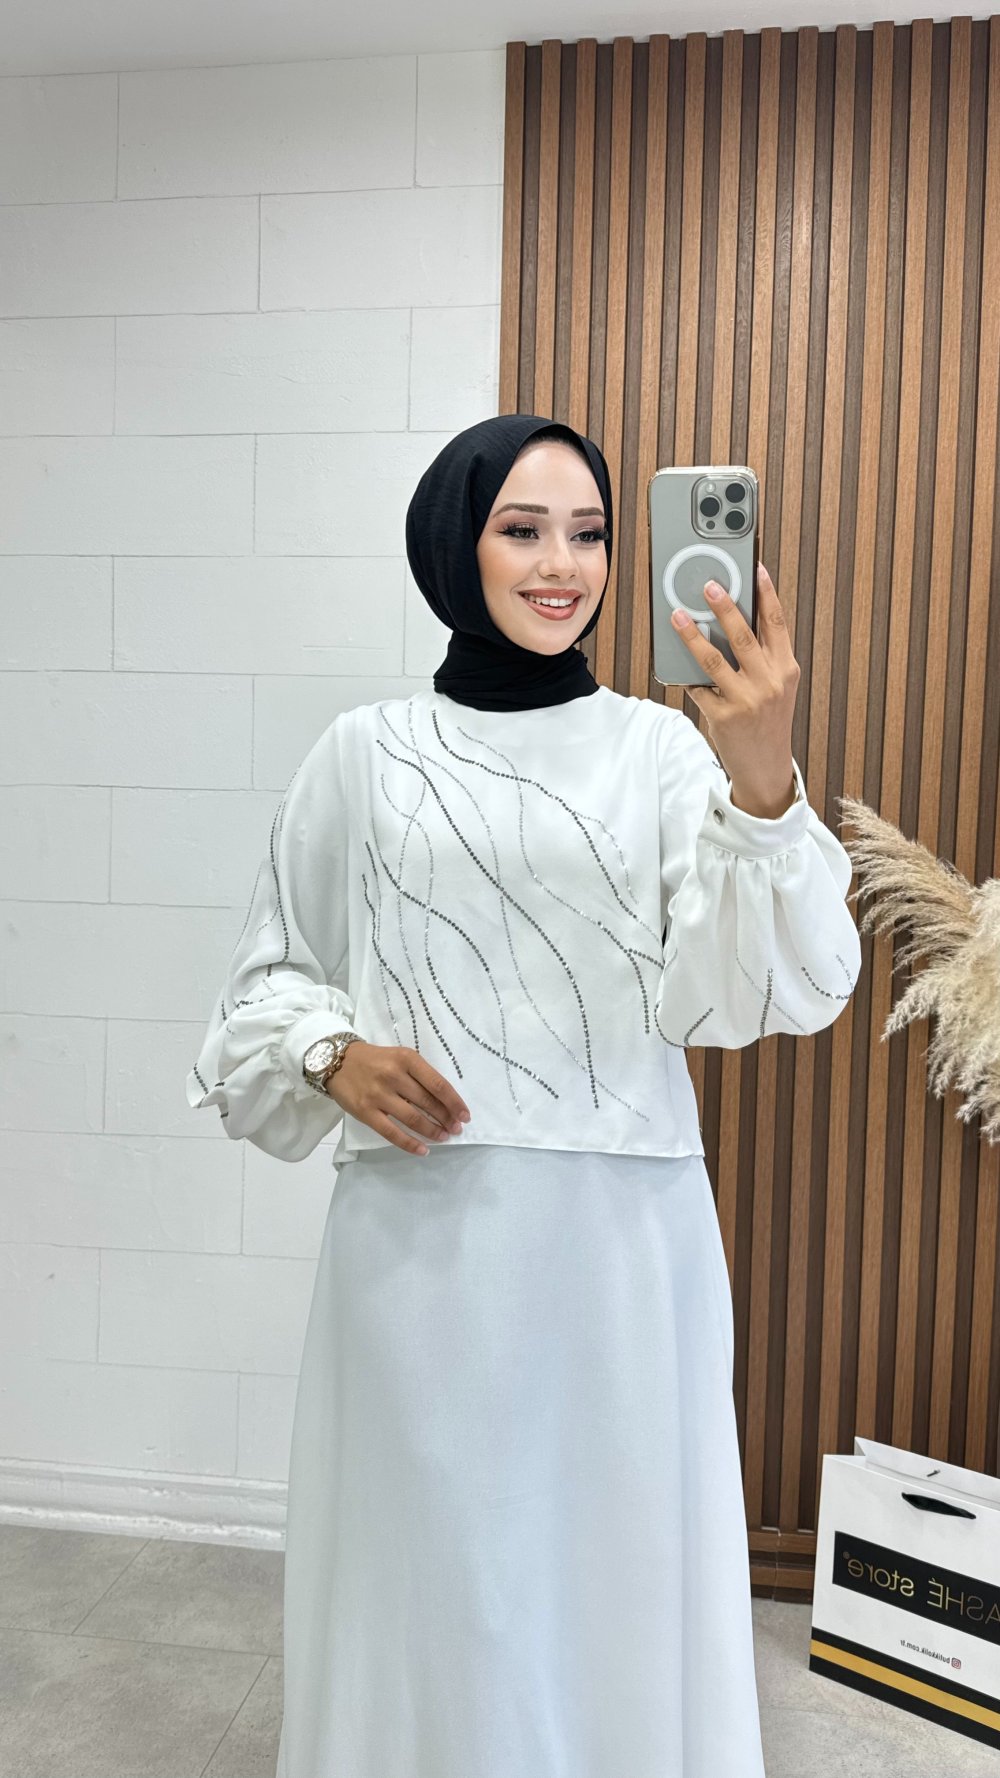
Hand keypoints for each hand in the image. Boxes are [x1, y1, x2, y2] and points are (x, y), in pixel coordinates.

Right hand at [325, 1041, 470, 1156]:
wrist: (336, 1061)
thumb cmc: (374, 1060)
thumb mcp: (399, 1057)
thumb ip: (419, 1075)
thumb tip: (444, 1101)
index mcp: (406, 1059)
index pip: (438, 1084)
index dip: (454, 1103)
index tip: (465, 1115)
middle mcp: (394, 1075)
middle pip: (428, 1102)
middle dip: (446, 1118)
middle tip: (456, 1129)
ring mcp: (378, 1095)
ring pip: (413, 1118)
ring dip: (432, 1131)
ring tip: (443, 1137)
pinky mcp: (366, 1112)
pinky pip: (392, 1133)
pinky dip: (410, 1144)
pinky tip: (423, 1150)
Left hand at [671, 560, 800, 816]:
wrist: (767, 767)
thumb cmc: (768, 721)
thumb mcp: (778, 687)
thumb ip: (763, 658)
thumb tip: (731, 622)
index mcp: (786, 669)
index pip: (777, 624)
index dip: (767, 594)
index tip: (755, 568)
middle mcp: (770, 682)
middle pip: (744, 635)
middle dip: (725, 606)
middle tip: (708, 584)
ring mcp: (747, 700)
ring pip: (714, 659)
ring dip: (692, 635)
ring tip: (678, 615)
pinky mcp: (724, 716)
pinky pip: (698, 687)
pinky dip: (686, 675)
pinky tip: (675, 662)